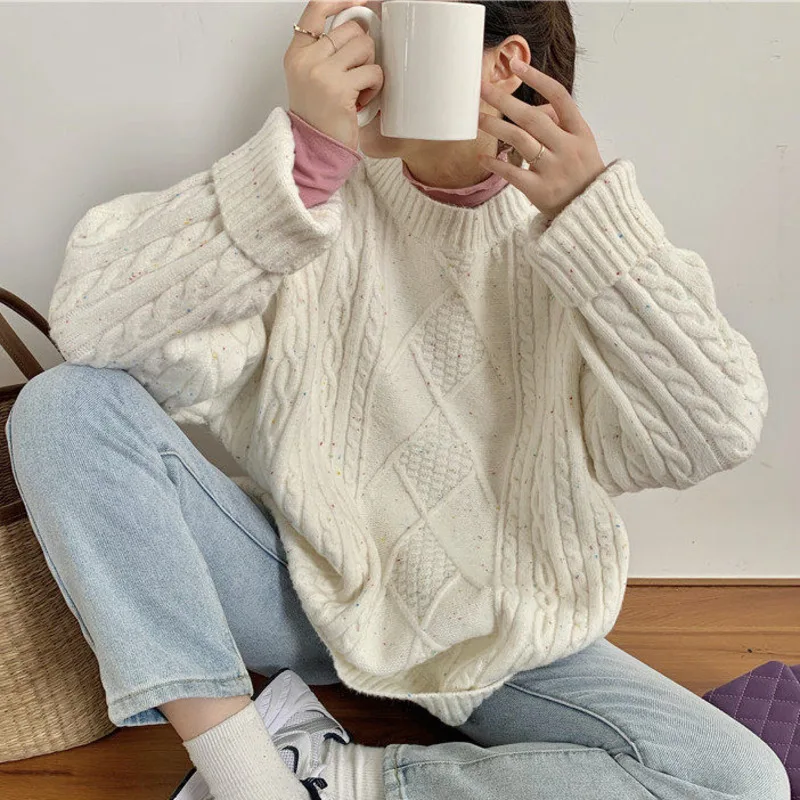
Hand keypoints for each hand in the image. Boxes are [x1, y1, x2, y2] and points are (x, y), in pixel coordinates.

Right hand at [285, 0, 383, 149]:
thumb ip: (326, 50)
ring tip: (359, 87)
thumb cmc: (318, 117)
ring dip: (370, 67)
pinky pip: (373, 72)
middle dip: (363, 49)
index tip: (359, 2)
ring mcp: (322, 73)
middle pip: (351, 28)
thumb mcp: (311, 77)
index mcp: (297, 53)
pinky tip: (362, 100)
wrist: (314, 150)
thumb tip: (359, 23)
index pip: (317, 8)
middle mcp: (306, 59)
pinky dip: (374, 87)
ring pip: (365, 46)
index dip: (341, 0)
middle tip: (357, 72)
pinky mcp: (340, 89)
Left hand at [477, 57, 606, 219]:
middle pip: (532, 117)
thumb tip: (533, 107)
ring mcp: (554, 169)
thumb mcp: (583, 145)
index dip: (537, 79)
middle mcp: (568, 148)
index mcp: (580, 132)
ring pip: (520, 140)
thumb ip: (561, 125)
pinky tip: (481, 158)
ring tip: (478, 119)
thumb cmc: (582, 174)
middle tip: (482, 87)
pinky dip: (495, 164)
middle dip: (505, 100)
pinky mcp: (540, 191)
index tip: (515, 65)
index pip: (559, 97)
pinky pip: (512, 173)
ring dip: (496, 127)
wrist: (591, 213)